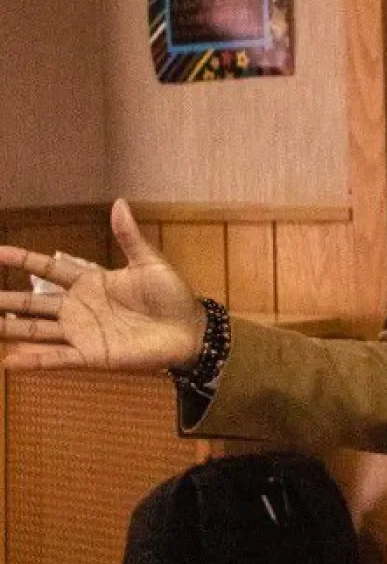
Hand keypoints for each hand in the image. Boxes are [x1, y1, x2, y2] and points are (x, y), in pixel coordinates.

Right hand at [0, 199, 206, 371]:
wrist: (191, 330)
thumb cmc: (172, 296)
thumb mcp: (150, 263)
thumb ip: (129, 236)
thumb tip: (119, 202)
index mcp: (91, 282)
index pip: (49, 269)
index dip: (23, 260)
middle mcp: (79, 307)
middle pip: (32, 302)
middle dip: (4, 299)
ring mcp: (82, 332)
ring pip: (35, 330)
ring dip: (9, 330)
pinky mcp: (91, 354)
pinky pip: (56, 358)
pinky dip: (33, 360)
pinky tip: (9, 362)